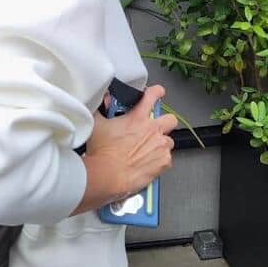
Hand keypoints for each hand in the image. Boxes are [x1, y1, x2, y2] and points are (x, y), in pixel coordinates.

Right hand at [86, 85, 177, 199]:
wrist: (108, 174)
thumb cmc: (102, 151)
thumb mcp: (96, 123)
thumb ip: (101, 108)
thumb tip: (103, 100)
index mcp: (138, 117)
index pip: (153, 95)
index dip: (157, 92)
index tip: (157, 93)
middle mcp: (152, 130)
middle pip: (170, 119)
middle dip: (165, 122)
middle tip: (154, 128)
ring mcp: (160, 146)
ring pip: (169, 141)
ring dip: (161, 144)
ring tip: (147, 150)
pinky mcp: (163, 162)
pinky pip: (167, 159)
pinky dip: (159, 160)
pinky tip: (147, 162)